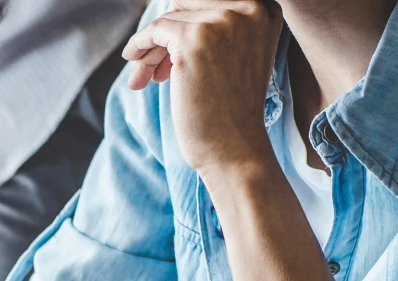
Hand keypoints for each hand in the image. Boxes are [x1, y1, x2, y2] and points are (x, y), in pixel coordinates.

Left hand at [122, 0, 282, 172]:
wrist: (233, 148)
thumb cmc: (229, 110)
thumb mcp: (234, 55)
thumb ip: (215, 27)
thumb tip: (170, 8)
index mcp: (264, 9)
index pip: (207, 2)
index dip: (184, 23)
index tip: (169, 50)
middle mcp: (249, 8)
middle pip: (186, 5)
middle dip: (165, 35)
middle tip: (151, 66)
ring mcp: (222, 21)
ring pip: (169, 19)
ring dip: (152, 48)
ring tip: (143, 75)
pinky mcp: (194, 40)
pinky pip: (155, 30)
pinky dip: (140, 45)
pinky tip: (132, 60)